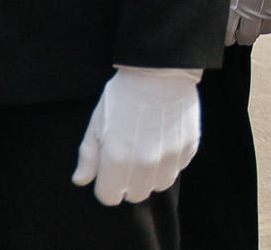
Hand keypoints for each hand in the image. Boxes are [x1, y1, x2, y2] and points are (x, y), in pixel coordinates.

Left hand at [70, 66, 202, 205]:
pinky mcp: (189, 147)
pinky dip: (171, 160)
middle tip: (129, 160)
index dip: (106, 186)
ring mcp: (170, 157)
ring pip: (160, 185)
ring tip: (149, 153)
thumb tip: (81, 180)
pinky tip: (165, 140)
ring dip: (152, 176)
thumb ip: (87, 157)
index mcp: (116, 161)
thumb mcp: (96, 124)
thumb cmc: (123, 96)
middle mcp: (144, 164)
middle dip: (130, 183)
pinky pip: (179, 167)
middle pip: (136, 195)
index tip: (109, 172)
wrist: (160, 71)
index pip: (109, 197)